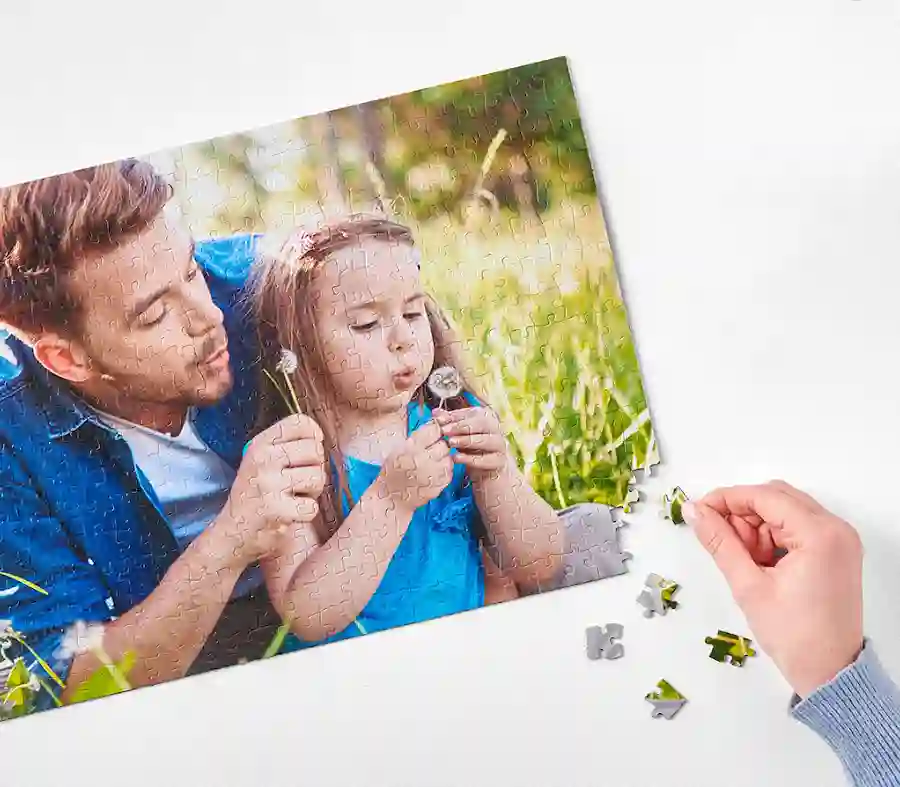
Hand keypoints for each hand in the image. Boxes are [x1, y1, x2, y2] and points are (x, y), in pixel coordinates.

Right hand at [221, 414, 325, 562]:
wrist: (231, 534)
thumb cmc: (254, 496)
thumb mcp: (261, 461)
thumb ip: (286, 445)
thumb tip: (321, 437)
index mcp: (259, 444)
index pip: (300, 422)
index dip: (315, 435)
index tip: (311, 450)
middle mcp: (263, 459)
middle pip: (316, 451)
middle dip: (315, 468)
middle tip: (299, 482)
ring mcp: (269, 484)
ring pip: (318, 478)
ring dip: (312, 493)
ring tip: (293, 497)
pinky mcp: (277, 509)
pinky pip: (312, 506)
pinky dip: (305, 514)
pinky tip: (289, 514)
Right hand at [376, 419, 452, 514]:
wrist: (394, 498)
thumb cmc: (394, 470)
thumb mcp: (400, 448)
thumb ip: (419, 436)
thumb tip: (438, 421)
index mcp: (411, 447)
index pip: (434, 430)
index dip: (435, 429)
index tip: (433, 434)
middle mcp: (424, 459)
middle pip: (444, 443)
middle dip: (439, 444)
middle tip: (430, 450)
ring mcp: (435, 473)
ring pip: (449, 457)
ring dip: (443, 457)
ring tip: (431, 462)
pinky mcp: (442, 484)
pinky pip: (450, 470)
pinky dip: (444, 468)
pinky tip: (433, 471)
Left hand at [434, 407, 507, 479]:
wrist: (487, 468)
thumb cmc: (472, 446)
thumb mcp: (459, 433)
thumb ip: (449, 422)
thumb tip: (435, 412)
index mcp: (486, 416)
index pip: (471, 413)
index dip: (455, 416)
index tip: (439, 420)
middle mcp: (495, 428)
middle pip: (482, 423)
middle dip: (462, 426)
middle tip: (445, 431)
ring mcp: (499, 444)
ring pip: (486, 440)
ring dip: (467, 441)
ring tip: (451, 443)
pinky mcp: (499, 461)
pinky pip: (487, 459)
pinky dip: (471, 459)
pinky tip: (456, 458)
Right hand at [683, 480, 863, 697]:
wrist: (831, 673)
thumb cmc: (793, 635)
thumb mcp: (748, 585)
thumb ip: (719, 542)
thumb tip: (694, 511)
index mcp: (820, 534)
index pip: (765, 496)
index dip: (727, 499)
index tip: (699, 510)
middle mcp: (836, 529)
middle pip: (776, 497)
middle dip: (742, 514)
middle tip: (721, 540)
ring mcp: (840, 539)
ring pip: (785, 510)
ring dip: (756, 526)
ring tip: (743, 559)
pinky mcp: (837, 551)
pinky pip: (797, 527)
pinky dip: (772, 536)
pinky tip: (759, 561)